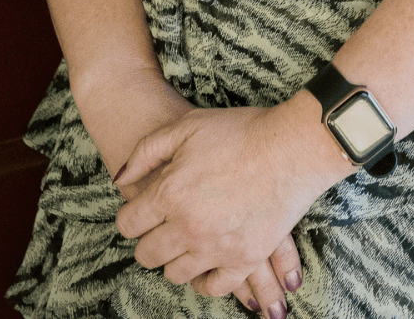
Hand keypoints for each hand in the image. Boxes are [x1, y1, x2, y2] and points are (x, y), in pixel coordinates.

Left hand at [114, 101, 327, 305]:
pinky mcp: (244, 258)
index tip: (143, 213)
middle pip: (147, 254)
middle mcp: (187, 226)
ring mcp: (215, 246)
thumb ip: (147, 151)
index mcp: (169, 193)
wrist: (293, 145)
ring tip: (185, 242)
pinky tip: (204, 268)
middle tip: (163, 227)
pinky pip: (213, 287)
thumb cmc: (242, 131)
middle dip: (150, 241)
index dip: (132, 216)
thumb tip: (120, 179)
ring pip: (175, 273)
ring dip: (175, 259)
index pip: (128, 224)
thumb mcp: (187, 126)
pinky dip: (204, 282)